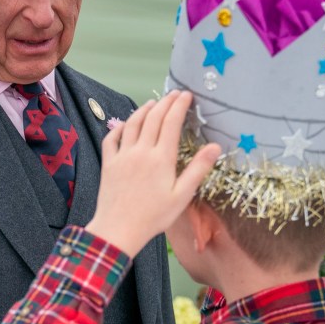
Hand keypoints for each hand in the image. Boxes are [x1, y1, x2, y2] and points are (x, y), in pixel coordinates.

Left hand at [86, 91, 220, 256]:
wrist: (118, 230)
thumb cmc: (154, 217)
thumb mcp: (182, 196)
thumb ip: (198, 169)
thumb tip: (215, 147)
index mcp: (161, 158)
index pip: (172, 122)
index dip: (180, 105)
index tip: (187, 95)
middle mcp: (141, 151)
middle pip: (153, 117)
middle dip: (165, 102)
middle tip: (174, 94)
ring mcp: (122, 155)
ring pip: (132, 123)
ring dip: (144, 109)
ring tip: (153, 103)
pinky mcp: (109, 163)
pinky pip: (112, 138)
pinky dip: (120, 127)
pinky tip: (125, 124)